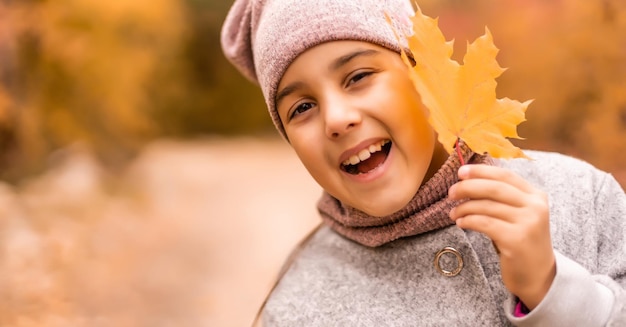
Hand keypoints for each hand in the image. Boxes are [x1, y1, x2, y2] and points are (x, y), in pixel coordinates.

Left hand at [448, 164, 555, 309]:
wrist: (537, 275)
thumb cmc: (520, 241)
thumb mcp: (517, 214)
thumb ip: (501, 197)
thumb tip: (468, 179)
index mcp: (536, 195)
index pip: (505, 175)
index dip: (481, 171)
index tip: (461, 172)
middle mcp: (535, 206)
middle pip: (494, 188)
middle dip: (468, 187)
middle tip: (451, 192)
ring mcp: (528, 223)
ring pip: (486, 206)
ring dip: (464, 207)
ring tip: (453, 213)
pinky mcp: (516, 239)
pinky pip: (484, 223)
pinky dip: (468, 220)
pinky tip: (461, 223)